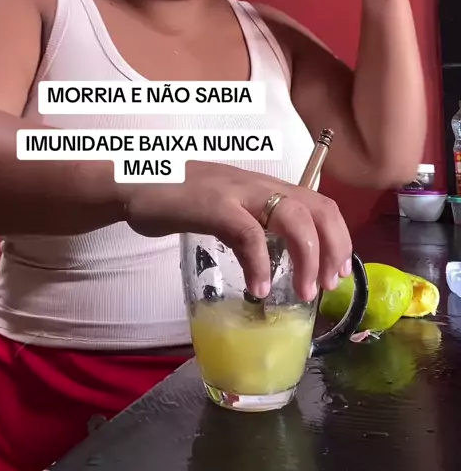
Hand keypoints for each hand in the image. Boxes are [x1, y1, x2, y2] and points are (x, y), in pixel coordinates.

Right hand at [123, 160, 351, 301]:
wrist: (132, 177)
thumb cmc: (177, 195)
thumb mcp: (226, 206)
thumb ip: (251, 224)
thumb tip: (272, 260)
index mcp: (266, 187)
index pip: (321, 204)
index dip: (339, 238)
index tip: (337, 271)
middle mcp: (259, 186)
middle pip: (319, 210)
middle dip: (333, 250)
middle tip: (326, 286)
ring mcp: (237, 193)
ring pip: (293, 218)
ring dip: (306, 260)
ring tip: (304, 293)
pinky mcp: (212, 206)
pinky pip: (248, 234)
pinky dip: (260, 264)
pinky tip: (259, 287)